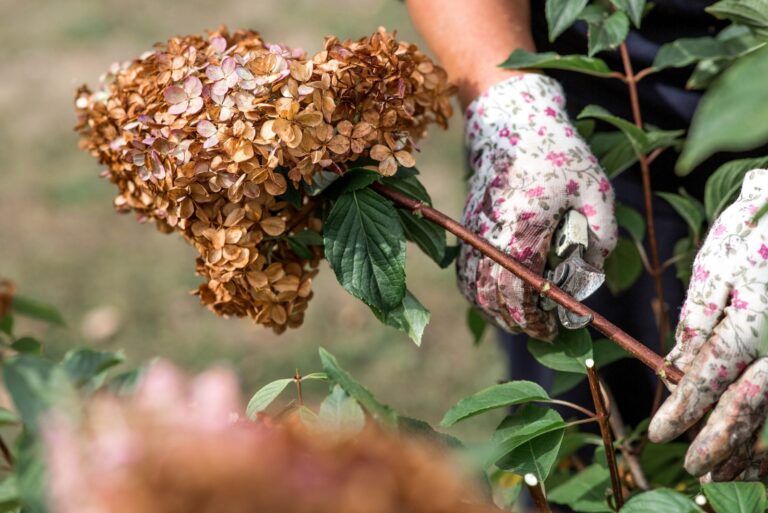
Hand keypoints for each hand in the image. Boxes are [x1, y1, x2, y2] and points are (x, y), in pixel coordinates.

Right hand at [456, 74, 616, 338]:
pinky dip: (475, 291)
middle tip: (540, 330)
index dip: (535, 318)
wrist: (509, 120)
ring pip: (472, 287)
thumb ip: (601, 232)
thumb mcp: (593, 187)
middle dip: (515, 321)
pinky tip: (494, 296)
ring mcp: (474, 231)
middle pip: (492, 296)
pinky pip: (463, 269)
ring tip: (518, 319)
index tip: (554, 328)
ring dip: (493, 309)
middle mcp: (490, 235)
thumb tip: (594, 270)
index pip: (520, 291)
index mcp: (523, 229)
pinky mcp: (468, 224)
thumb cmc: (556, 150)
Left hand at [649, 169, 767, 478]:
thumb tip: (679, 361)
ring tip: (728, 473)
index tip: (661, 432)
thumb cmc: (760, 230)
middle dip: (720, 441)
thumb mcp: (722, 262)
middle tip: (696, 469)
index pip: (711, 375)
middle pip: (750, 404)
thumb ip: (700, 316)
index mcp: (752, 319)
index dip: (684, 408)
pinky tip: (760, 450)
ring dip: (752, 447)